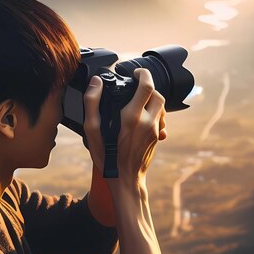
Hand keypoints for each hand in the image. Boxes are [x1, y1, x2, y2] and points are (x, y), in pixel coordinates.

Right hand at [83, 68, 166, 187]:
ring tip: (138, 101)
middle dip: (149, 86)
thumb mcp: (92, 131)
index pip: (146, 86)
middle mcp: (147, 122)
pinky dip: (153, 113)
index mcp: (131, 116)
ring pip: (161, 107)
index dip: (143, 74)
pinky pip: (159, 119)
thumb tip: (96, 83)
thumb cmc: (106, 157)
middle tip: (137, 86)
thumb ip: (92, 103)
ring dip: (152, 100)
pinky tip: (141, 118)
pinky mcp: (157, 138)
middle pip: (158, 94)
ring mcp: (154, 130)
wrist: (125, 180)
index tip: (136, 72)